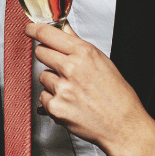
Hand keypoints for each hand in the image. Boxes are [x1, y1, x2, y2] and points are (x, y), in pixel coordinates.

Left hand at [26, 22, 153, 155]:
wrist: (124, 127)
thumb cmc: (118, 96)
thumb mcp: (102, 62)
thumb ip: (77, 44)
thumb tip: (63, 28)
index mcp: (84, 53)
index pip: (48, 34)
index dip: (35, 29)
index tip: (30, 29)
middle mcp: (71, 68)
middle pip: (40, 52)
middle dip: (48, 57)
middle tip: (62, 67)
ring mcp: (62, 88)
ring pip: (42, 76)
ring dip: (53, 81)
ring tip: (74, 90)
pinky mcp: (55, 106)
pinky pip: (43, 96)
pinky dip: (53, 100)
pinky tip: (70, 103)